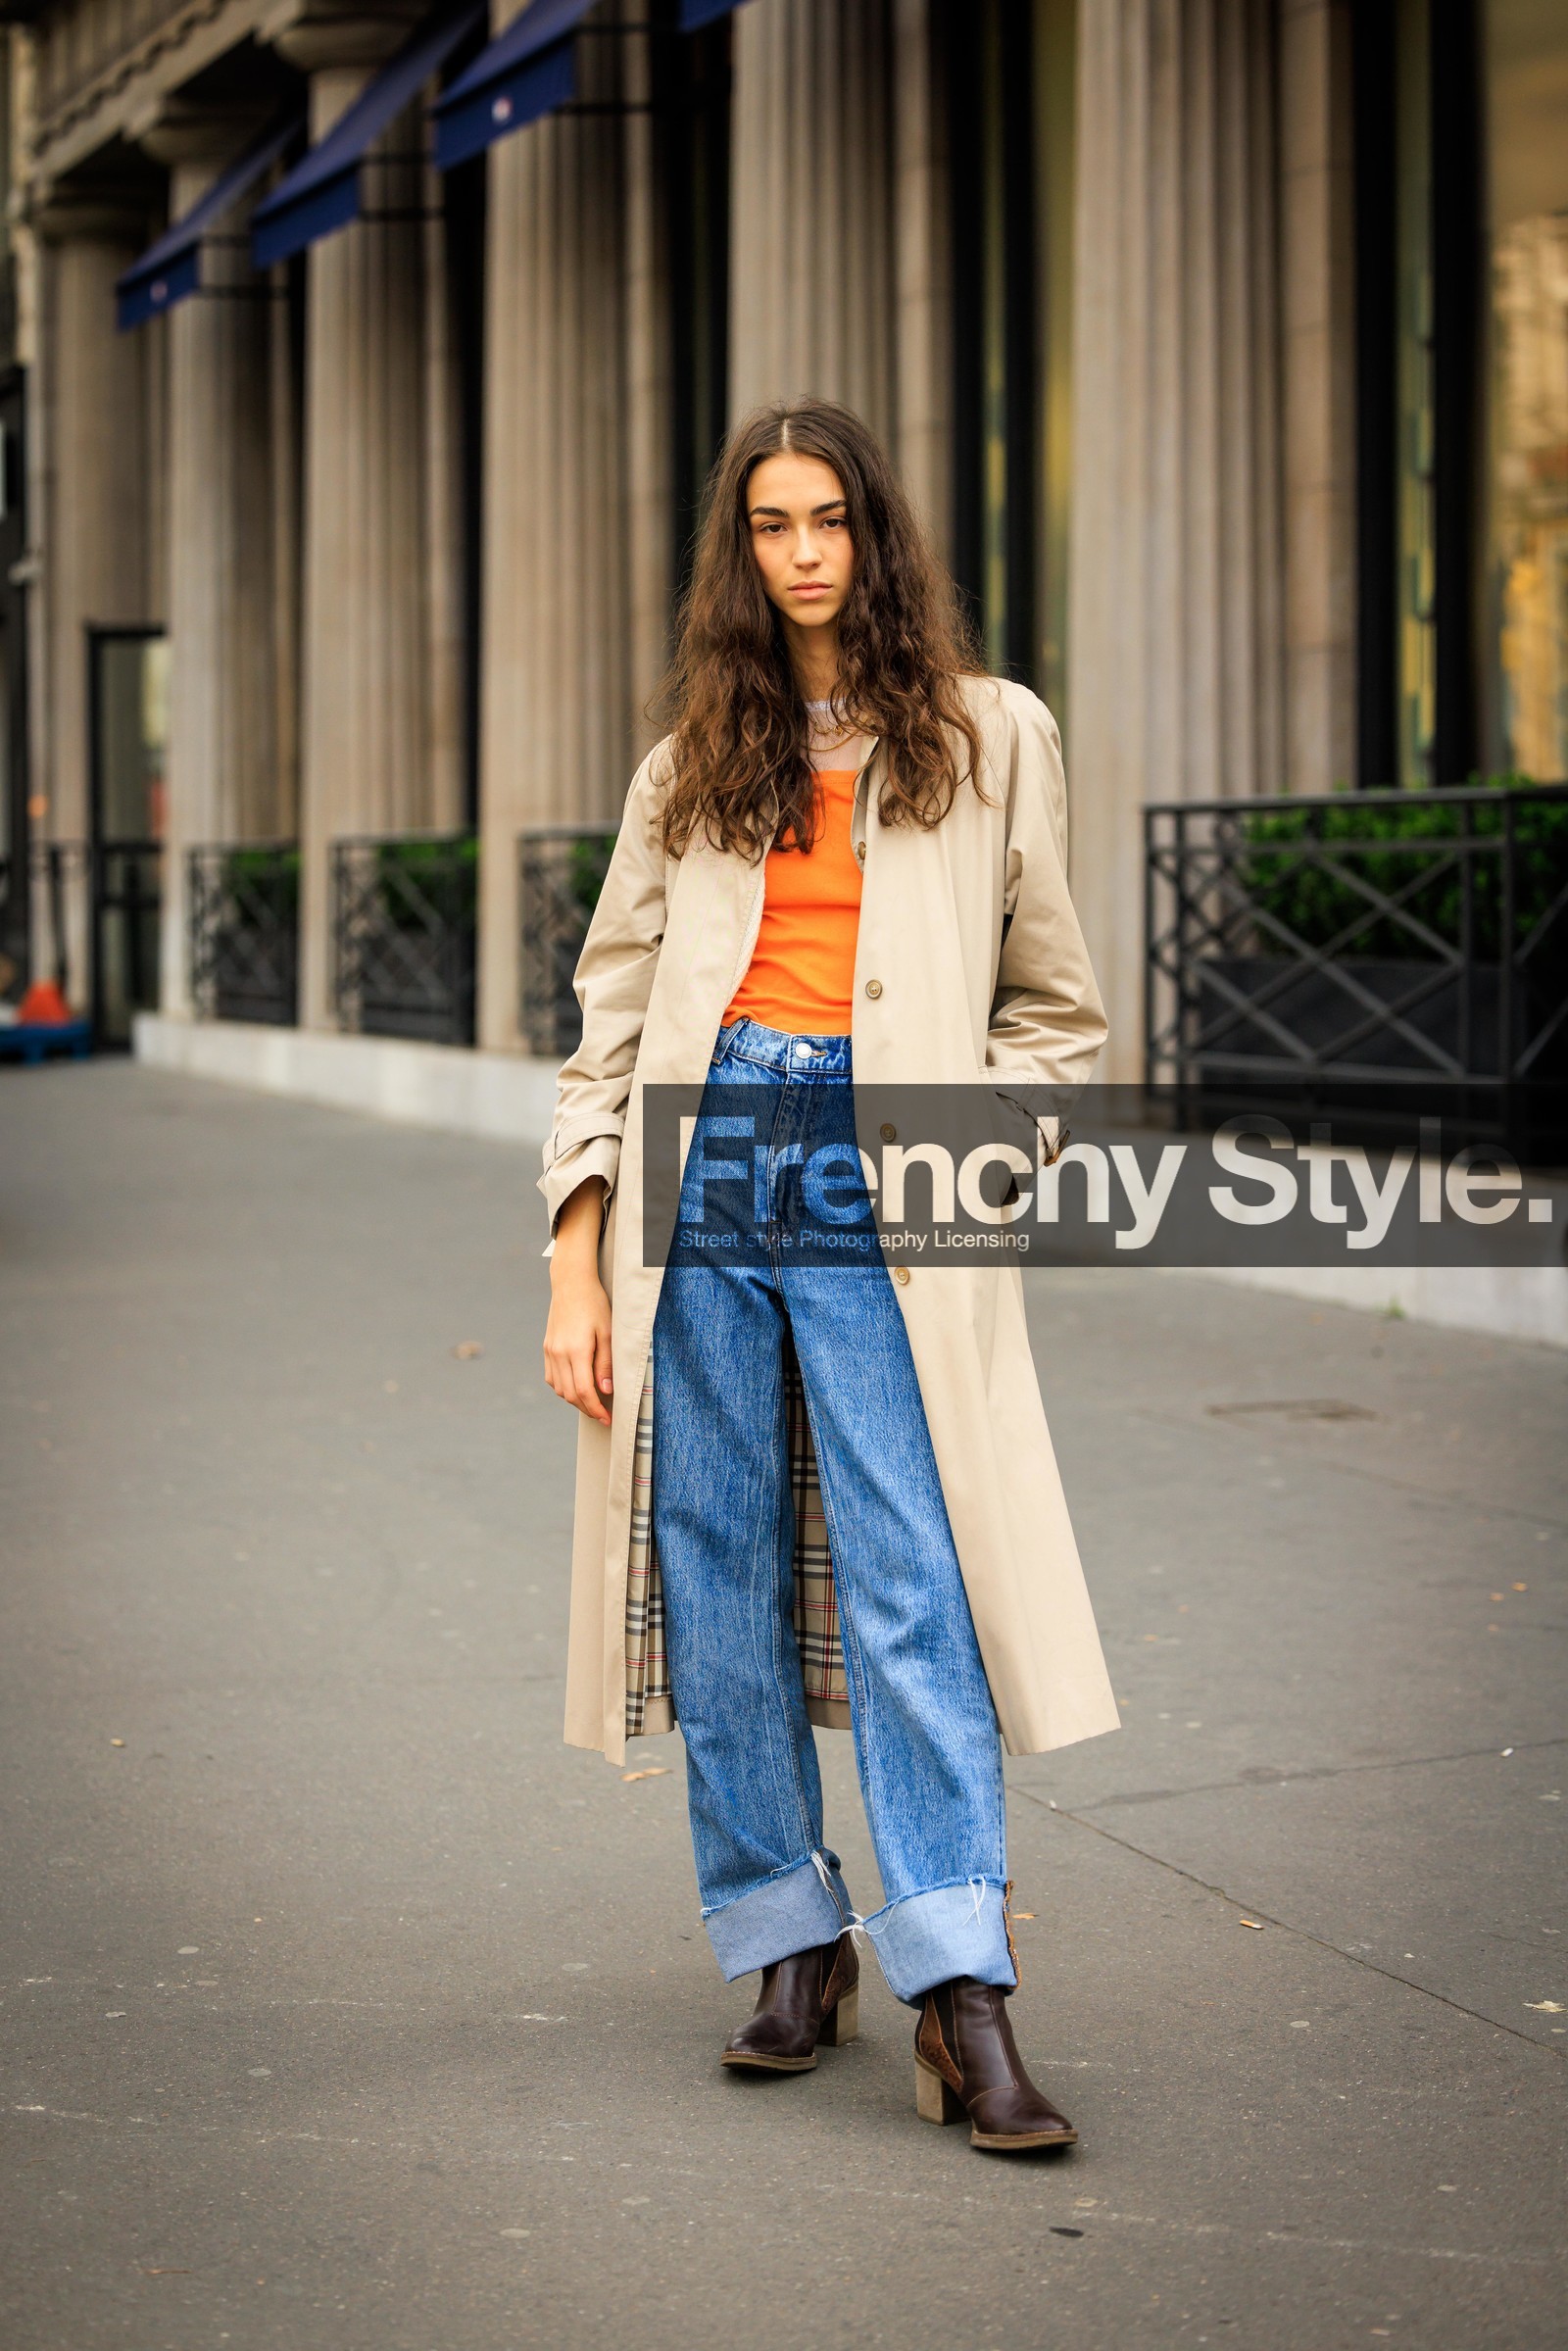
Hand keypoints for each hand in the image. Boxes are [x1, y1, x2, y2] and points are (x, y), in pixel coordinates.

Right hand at [544, 1179, 612, 1425]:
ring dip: (575, 1400)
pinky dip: (564, 1388)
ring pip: (559, 1388)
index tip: (608, 1419)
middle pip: (570, 1394)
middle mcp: (559, 1353)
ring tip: (593, 1402)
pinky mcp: (547, 1348)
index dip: (596, 1410)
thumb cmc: (595, 1305)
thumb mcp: (608, 1333)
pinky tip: (576, 1387)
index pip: (584, 1391)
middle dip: (588, 1409)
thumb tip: (606, 1391)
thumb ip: (606, 1364)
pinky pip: (552, 1378)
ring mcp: (550, 1351)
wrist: (571, 1284)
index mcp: (576, 1351)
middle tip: (603, 1415)